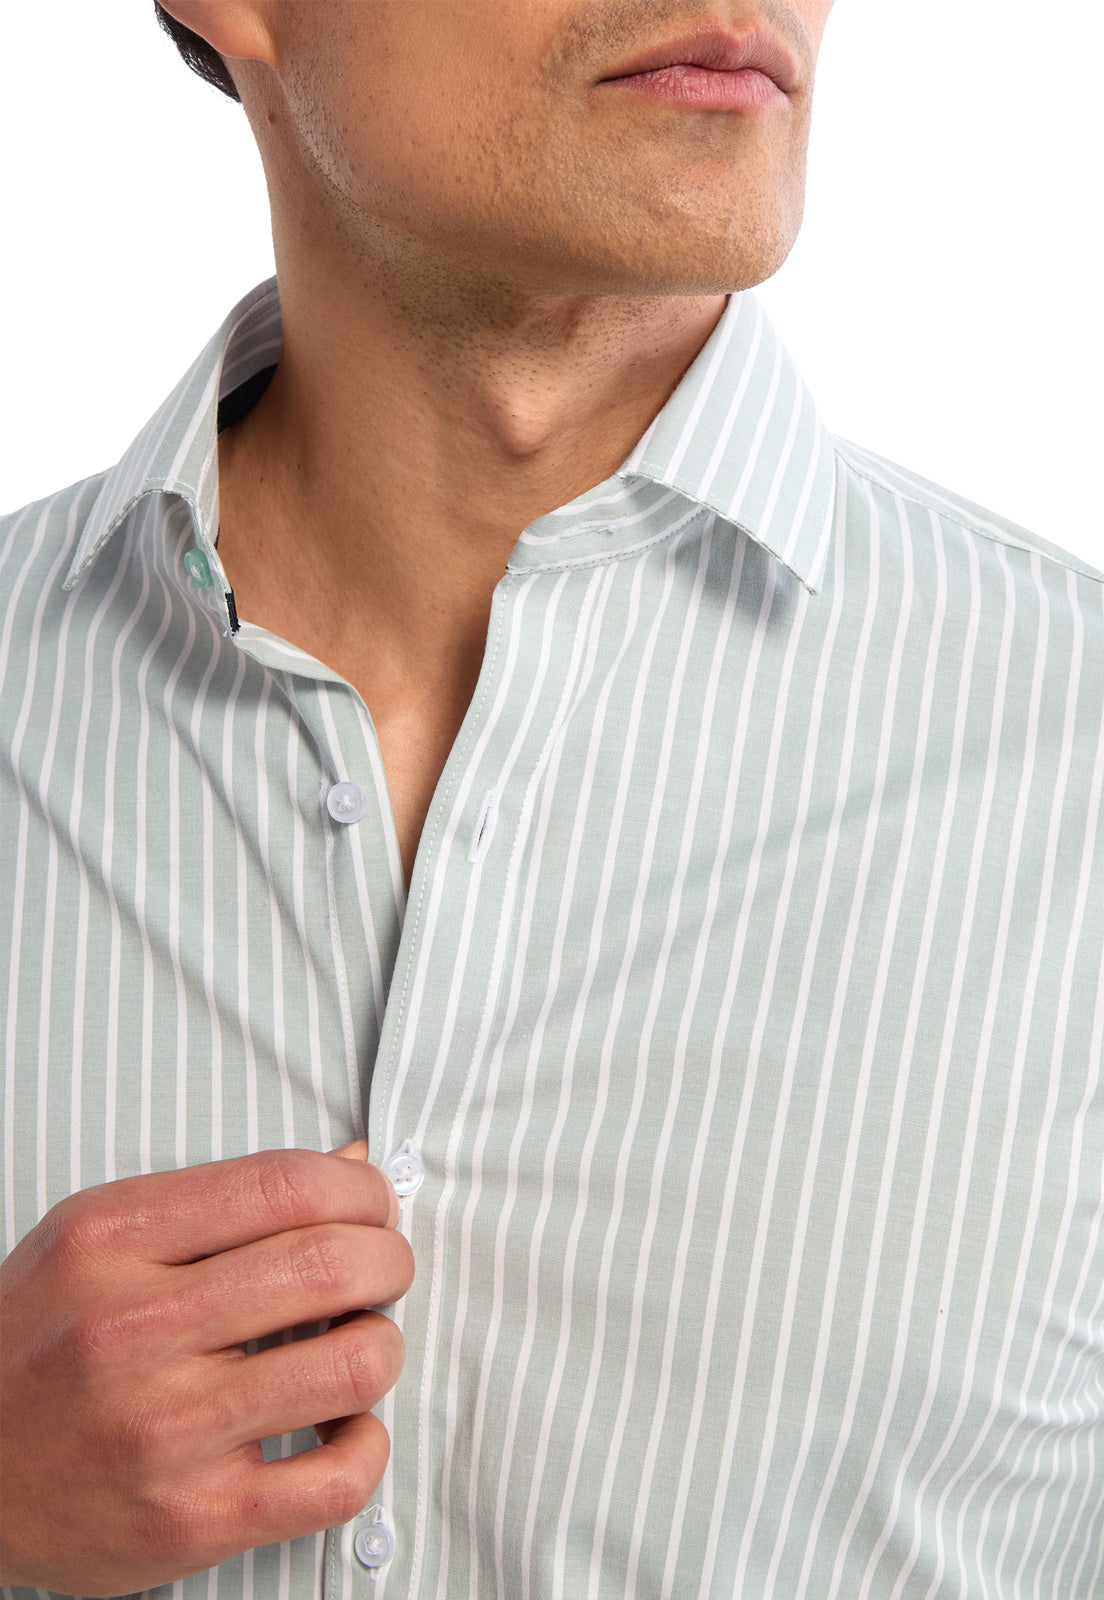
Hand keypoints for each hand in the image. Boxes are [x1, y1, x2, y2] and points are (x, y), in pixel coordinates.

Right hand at [0, 1141, 412, 1595]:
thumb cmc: (36, 1348)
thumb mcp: (97, 1240)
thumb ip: (221, 1200)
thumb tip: (350, 1168)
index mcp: (111, 1243)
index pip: (285, 1185)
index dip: (359, 1188)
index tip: (372, 1202)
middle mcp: (135, 1331)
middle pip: (331, 1265)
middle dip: (389, 1258)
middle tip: (383, 1268)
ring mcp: (166, 1431)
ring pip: (354, 1365)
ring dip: (381, 1345)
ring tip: (355, 1344)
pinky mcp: (193, 1519)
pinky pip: (337, 1480)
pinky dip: (366, 1446)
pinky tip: (339, 1427)